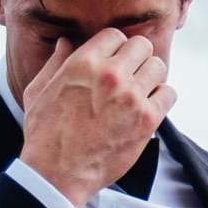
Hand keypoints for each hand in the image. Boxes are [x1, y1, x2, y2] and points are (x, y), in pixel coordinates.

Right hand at [18, 30, 174, 205]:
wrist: (58, 172)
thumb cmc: (45, 134)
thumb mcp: (38, 91)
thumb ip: (55, 63)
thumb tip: (65, 41)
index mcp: (83, 63)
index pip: (115, 35)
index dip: (115, 47)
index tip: (115, 60)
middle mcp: (111, 75)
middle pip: (142, 46)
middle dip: (136, 58)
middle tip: (130, 74)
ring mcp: (131, 96)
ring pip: (158, 66)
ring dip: (151, 76)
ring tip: (140, 90)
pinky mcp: (147, 119)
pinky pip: (169, 94)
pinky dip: (162, 98)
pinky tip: (149, 107)